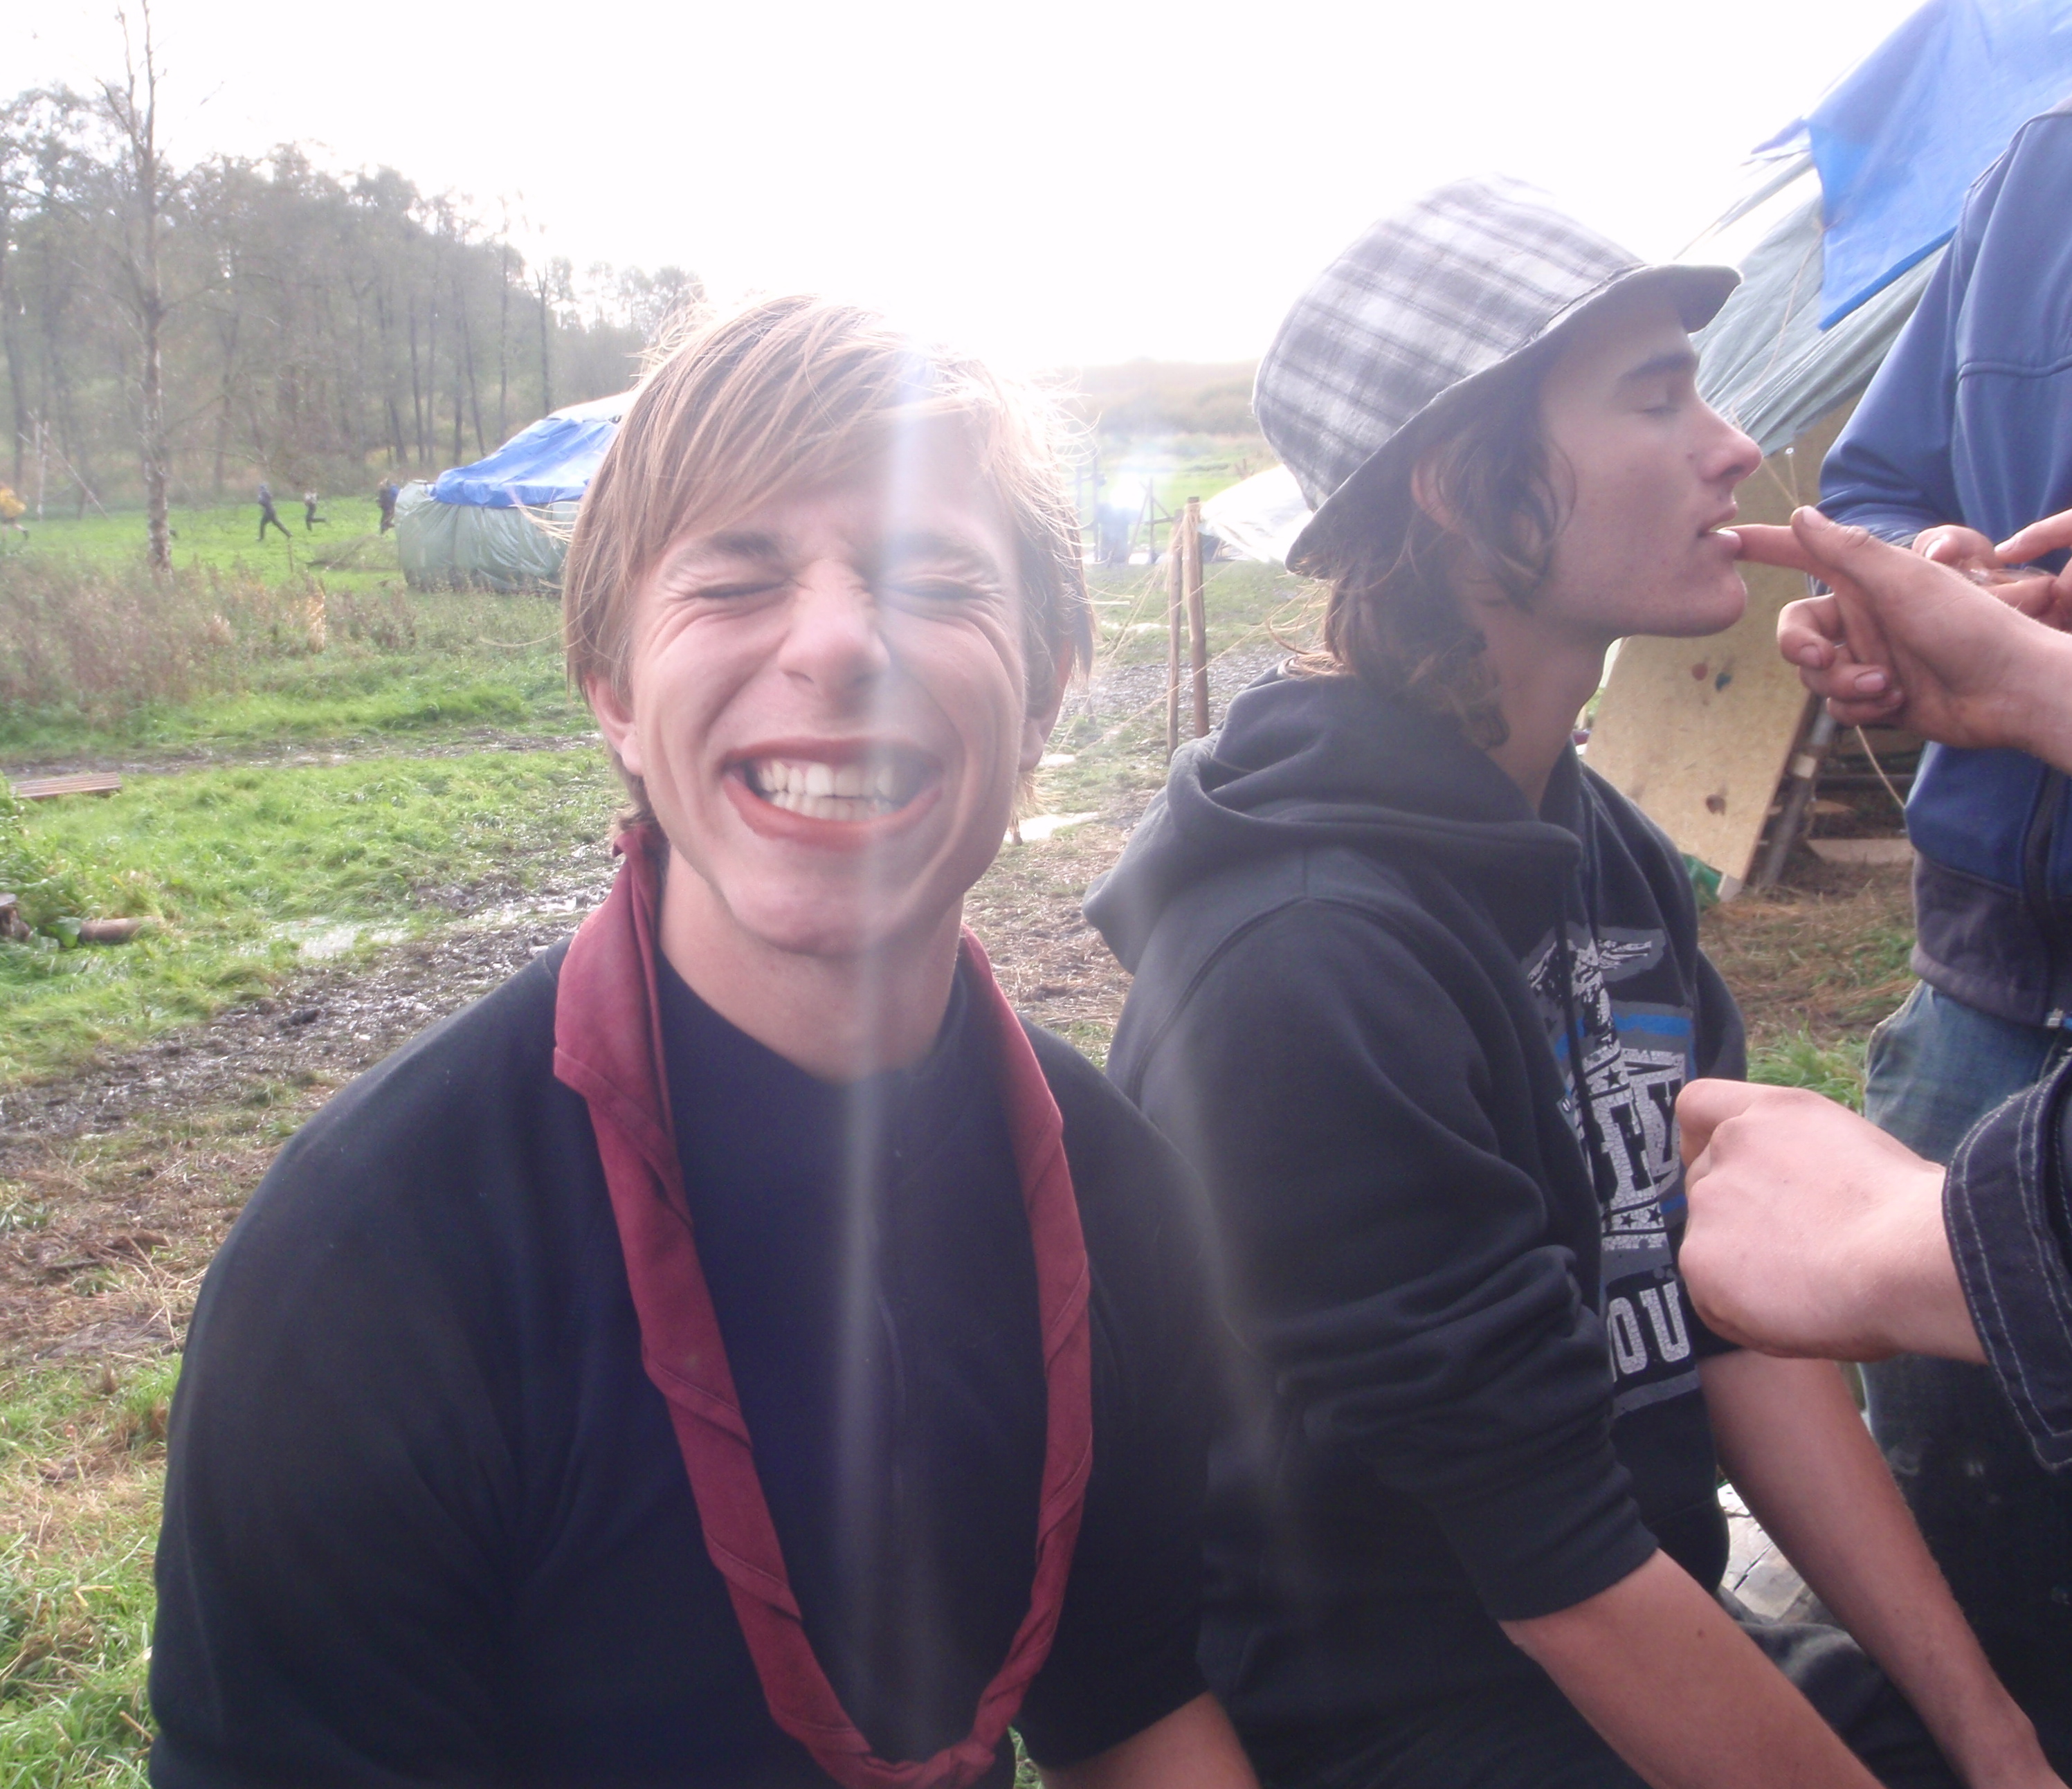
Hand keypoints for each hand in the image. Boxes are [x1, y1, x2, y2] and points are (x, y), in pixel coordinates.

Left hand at [1675, 1078, 1981, 1364]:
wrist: (1910, 1258)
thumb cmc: (1913, 1217)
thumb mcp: (1861, 1154)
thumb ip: (1806, 1160)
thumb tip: (1802, 1191)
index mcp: (1773, 1113)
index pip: (1700, 1104)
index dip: (1703, 1140)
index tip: (1725, 1171)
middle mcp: (1730, 1144)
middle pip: (1704, 1180)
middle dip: (1735, 1215)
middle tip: (1793, 1252)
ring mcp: (1708, 1198)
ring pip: (1707, 1238)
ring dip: (1741, 1265)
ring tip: (1805, 1288)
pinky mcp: (1699, 1256)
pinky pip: (1709, 1293)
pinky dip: (1740, 1310)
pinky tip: (1789, 1314)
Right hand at [1737, 510, 2071, 764]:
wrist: (2010, 688)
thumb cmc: (1967, 625)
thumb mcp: (1903, 579)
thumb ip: (1848, 550)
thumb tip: (1802, 514)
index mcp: (1865, 582)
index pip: (1803, 555)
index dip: (1764, 547)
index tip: (1724, 540)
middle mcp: (1862, 619)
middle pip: (1794, 633)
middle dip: (1801, 650)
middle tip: (1818, 659)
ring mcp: (1869, 658)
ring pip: (1814, 677)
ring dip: (1843, 683)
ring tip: (1886, 685)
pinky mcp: (1878, 697)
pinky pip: (1839, 705)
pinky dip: (1861, 707)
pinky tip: (1895, 702)